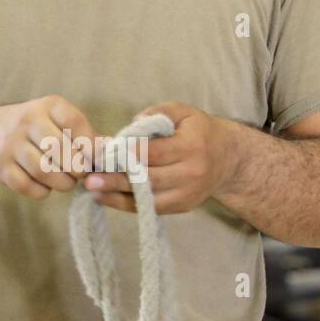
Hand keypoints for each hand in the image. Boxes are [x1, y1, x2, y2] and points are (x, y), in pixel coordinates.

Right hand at [0, 95, 98, 199]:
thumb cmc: (35, 129)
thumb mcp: (56, 121)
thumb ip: (84, 135)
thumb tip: (113, 149)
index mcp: (48, 106)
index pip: (75, 122)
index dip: (90, 145)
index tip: (96, 159)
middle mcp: (27, 121)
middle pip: (61, 151)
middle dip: (77, 169)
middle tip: (80, 174)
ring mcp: (11, 144)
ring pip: (45, 171)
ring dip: (62, 183)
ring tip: (66, 182)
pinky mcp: (0, 167)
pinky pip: (28, 187)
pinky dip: (42, 191)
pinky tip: (45, 185)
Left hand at [81, 102, 234, 214]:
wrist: (229, 159)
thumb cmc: (199, 131)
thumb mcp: (184, 112)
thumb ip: (158, 113)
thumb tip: (132, 125)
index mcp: (191, 147)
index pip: (154, 152)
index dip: (128, 153)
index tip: (104, 153)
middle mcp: (191, 173)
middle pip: (148, 179)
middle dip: (117, 178)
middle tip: (90, 178)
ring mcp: (187, 194)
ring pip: (147, 197)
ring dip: (117, 195)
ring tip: (93, 190)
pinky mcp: (182, 206)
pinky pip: (150, 208)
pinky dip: (126, 204)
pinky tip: (106, 198)